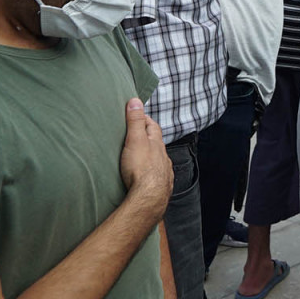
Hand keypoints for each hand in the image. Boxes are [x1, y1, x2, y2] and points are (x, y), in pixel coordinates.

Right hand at [119, 99, 171, 214]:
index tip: (135, 115)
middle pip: (156, 142)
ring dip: (150, 155)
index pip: (152, 126)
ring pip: (158, 159)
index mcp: (157, 144)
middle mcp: (163, 156)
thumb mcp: (135, 140)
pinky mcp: (161, 186)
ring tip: (138, 156)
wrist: (150, 198)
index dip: (144, 119)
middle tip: (135, 134)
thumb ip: (135, 121)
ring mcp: (164, 171)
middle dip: (147, 137)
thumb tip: (135, 101)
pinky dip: (151, 172)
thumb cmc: (141, 168)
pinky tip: (146, 176)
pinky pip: (157, 175)